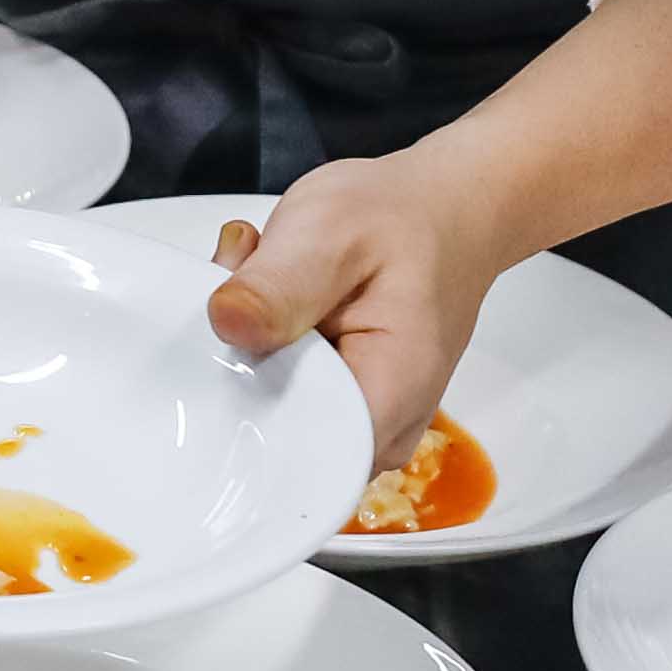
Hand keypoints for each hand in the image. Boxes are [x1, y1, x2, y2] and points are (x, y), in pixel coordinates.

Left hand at [201, 157, 509, 467]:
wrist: (445, 210)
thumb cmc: (403, 219)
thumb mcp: (332, 232)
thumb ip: (279, 286)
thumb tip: (226, 326)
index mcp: (386, 401)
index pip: (292, 460)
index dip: (237, 405)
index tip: (229, 335)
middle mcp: (376, 433)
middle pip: (270, 431)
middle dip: (236, 357)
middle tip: (247, 274)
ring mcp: (359, 422)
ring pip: (267, 408)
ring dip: (249, 342)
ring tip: (268, 270)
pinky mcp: (340, 403)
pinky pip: (279, 391)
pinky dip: (264, 340)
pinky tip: (278, 291)